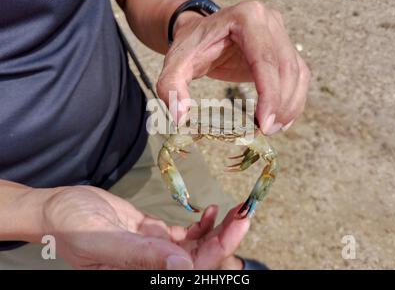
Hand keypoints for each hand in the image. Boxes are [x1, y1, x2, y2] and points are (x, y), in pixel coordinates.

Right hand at [41, 186, 248, 268]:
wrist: (60, 208)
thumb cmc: (72, 225)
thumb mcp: (104, 240)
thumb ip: (142, 255)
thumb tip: (183, 268)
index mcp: (141, 274)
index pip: (192, 271)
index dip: (220, 250)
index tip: (239, 225)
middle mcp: (153, 267)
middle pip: (201, 260)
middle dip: (227, 237)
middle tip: (245, 212)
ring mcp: (155, 251)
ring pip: (197, 248)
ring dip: (219, 231)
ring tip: (236, 210)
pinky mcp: (154, 235)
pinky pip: (185, 236)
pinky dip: (201, 225)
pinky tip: (209, 211)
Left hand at [157, 1, 309, 134]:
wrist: (199, 34)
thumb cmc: (190, 47)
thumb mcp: (175, 65)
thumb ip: (171, 88)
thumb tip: (179, 118)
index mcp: (246, 17)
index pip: (265, 59)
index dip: (270, 94)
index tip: (264, 124)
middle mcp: (269, 20)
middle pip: (286, 68)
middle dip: (280, 104)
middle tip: (266, 131)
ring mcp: (280, 33)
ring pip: (297, 73)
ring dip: (290, 105)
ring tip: (272, 129)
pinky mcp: (283, 48)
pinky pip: (298, 76)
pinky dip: (293, 99)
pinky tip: (281, 120)